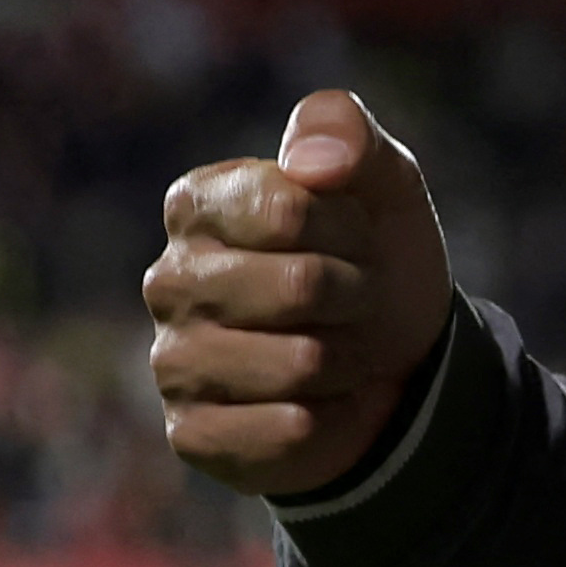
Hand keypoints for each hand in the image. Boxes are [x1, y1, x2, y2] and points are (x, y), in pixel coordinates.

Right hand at [144, 89, 455, 496]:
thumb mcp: (381, 178)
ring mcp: (172, 360)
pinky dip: (332, 415)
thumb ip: (345, 133)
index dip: (348, 226)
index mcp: (197, 203)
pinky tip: (322, 401)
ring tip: (338, 345)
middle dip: (357, 292)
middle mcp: (168, 280)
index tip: (355, 234)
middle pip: (299, 286)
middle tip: (356, 295)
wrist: (396, 358)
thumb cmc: (374, 254)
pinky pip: (284, 429)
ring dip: (348, 355)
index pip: (288, 207)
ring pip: (300, 362)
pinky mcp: (193, 433)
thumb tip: (308, 162)